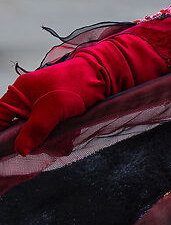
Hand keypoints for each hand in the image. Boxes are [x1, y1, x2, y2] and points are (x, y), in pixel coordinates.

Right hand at [0, 33, 166, 153]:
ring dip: (46, 141)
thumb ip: (35, 130)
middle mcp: (27, 99)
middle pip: (17, 128)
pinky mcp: (55, 111)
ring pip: (35, 131)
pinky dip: (57, 137)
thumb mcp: (54, 109)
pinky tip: (66, 142)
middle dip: (30, 141)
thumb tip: (20, 150)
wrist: (106, 73)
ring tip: (61, 145)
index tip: (8, 150)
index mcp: (19, 93)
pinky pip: (49, 129)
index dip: (2, 136)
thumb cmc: (78, 83)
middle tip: (42, 148)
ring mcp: (41, 105)